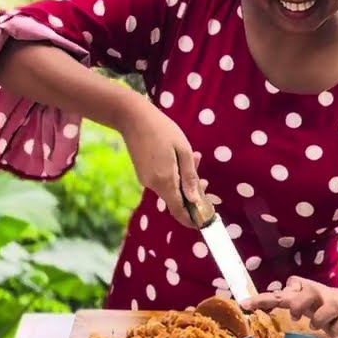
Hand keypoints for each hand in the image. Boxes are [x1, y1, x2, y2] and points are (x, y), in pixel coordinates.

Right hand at [116, 97, 203, 228]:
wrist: (133, 117)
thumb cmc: (162, 130)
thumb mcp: (183, 151)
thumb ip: (189, 177)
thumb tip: (195, 201)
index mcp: (164, 181)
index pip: (179, 210)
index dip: (192, 219)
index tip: (204, 220)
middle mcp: (153, 185)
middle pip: (176, 199)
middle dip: (192, 193)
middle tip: (205, 179)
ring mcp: (145, 180)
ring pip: (170, 188)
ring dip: (184, 180)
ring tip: (193, 157)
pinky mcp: (142, 173)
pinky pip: (162, 181)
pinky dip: (173, 175)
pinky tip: (178, 158)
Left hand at [243, 276, 337, 337]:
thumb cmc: (328, 305)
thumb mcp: (308, 302)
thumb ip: (289, 302)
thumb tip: (266, 311)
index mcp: (303, 292)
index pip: (279, 294)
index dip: (262, 300)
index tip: (245, 305)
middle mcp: (317, 295)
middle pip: (301, 296)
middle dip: (297, 305)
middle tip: (296, 316)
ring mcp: (334, 305)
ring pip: (321, 314)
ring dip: (318, 321)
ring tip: (321, 324)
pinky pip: (336, 328)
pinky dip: (335, 331)